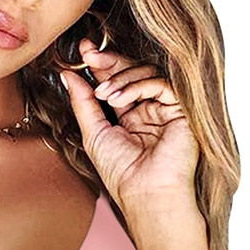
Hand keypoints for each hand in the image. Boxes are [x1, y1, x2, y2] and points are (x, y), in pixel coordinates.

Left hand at [60, 37, 199, 211]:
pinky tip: (119, 100)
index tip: (82, 54)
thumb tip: (68, 76)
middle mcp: (149, 112)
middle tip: (89, 55)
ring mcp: (165, 110)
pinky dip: (138, 86)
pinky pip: (161, 84)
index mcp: (130, 118)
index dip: (101, 66)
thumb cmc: (122, 175)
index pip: (117, 83)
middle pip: (131, 72)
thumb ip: (83, 104)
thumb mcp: (93, 135)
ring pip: (146, 74)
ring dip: (120, 78)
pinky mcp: (181, 111)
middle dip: (109, 61)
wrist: (146, 195)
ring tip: (103, 94)